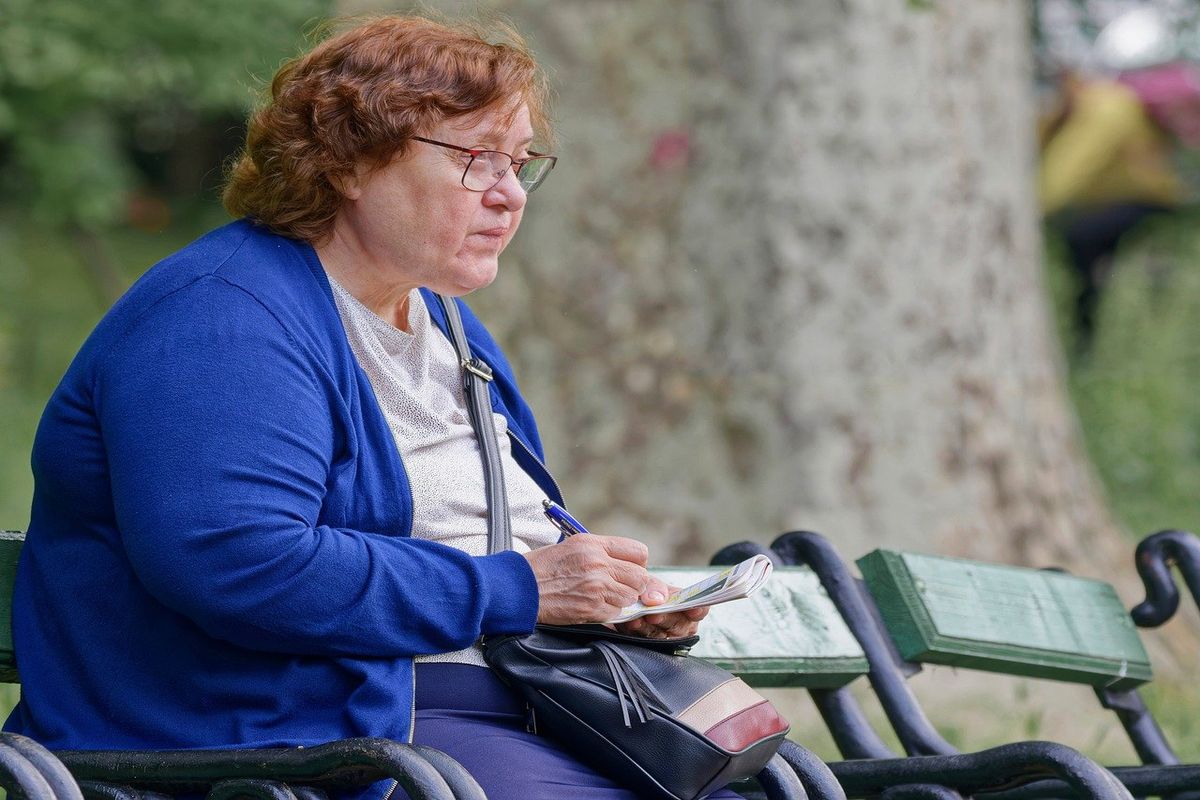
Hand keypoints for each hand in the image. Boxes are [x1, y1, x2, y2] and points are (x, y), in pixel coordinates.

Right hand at [523, 534, 649, 624]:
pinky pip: (615, 613)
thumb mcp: (571, 547)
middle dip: (633, 585)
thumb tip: (624, 565)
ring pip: (630, 597)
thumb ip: (600, 552)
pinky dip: (607, 613)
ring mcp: (596, 586)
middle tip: (618, 588)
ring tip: (601, 597)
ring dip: (620, 600)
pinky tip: (591, 607)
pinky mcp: (591, 608)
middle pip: (640, 577)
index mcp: (593, 543)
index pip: (638, 552)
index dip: (637, 564)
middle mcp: (598, 562)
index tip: (629, 570)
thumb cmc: (540, 568)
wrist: (517, 588)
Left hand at [614, 577, 709, 638]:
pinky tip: (630, 623)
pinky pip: (644, 641)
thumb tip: (656, 599)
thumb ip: (654, 587)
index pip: (700, 610)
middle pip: (679, 625)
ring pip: (661, 635)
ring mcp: (665, 636)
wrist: (623, 600)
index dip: (698, 610)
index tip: (694, 610)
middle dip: (666, 618)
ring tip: (636, 619)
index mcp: (686, 606)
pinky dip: (636, 631)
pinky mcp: (646, 644)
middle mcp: (679, 624)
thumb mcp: (648, 583)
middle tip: (653, 614)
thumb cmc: (642, 591)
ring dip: (648, 627)